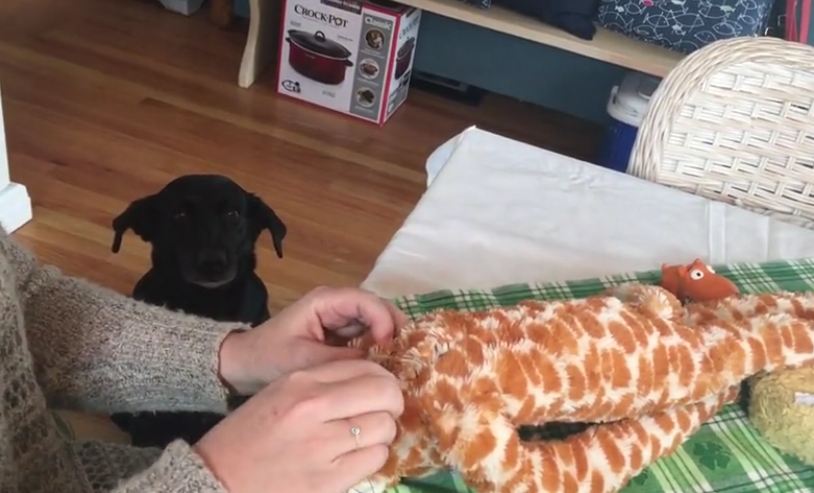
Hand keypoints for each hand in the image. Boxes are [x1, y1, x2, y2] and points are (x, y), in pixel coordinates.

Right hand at [195, 359, 403, 492]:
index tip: (378, 391)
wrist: (217, 479)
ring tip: (362, 439)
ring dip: (380, 433)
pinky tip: (353, 459)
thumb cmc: (249, 436)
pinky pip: (375, 459)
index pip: (366, 367)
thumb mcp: (280, 393)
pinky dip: (371, 458)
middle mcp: (314, 408)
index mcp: (301, 382)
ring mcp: (323, 446)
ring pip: (384, 427)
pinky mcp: (329, 481)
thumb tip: (372, 380)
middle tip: (383, 412)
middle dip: (391, 403)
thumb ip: (323, 383)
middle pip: (385, 393)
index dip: (381, 379)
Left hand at [219, 286, 407, 394]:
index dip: (383, 320)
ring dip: (388, 341)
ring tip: (398, 365)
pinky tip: (385, 369)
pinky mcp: (341, 336)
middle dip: (393, 330)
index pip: (366, 301)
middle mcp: (337, 305)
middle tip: (405, 357)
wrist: (242, 367)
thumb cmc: (268, 358)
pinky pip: (368, 338)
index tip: (388, 347)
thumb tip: (378, 368)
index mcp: (326, 301)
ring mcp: (341, 320)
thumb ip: (341, 361)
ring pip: (376, 324)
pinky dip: (379, 351)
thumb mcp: (304, 361)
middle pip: (377, 309)